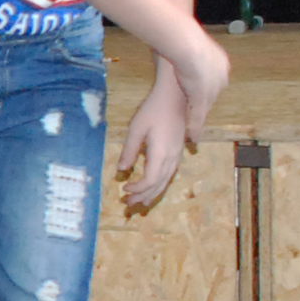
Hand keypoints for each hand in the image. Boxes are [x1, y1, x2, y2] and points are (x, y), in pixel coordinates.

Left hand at [117, 75, 188, 212]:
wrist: (175, 96)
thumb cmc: (153, 109)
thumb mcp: (136, 128)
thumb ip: (129, 150)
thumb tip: (121, 169)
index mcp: (161, 153)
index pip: (150, 180)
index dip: (138, 189)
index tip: (123, 190)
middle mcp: (172, 158)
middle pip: (159, 185)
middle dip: (143, 196)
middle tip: (128, 204)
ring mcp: (177, 155)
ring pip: (166, 181)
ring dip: (152, 192)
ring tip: (140, 201)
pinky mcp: (178, 151)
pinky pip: (170, 174)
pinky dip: (160, 184)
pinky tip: (153, 186)